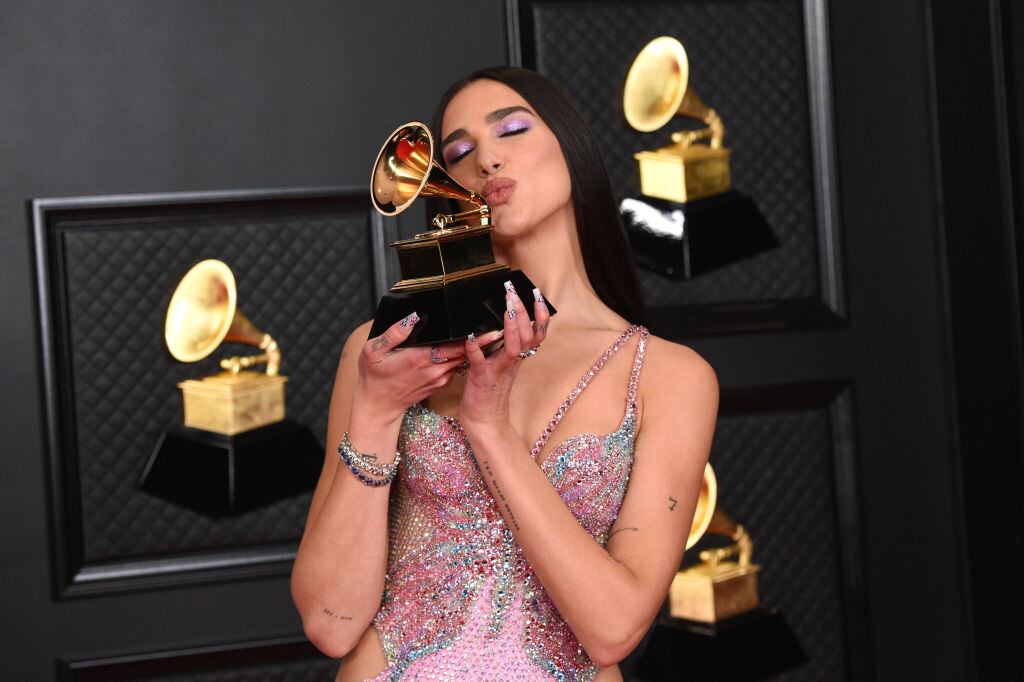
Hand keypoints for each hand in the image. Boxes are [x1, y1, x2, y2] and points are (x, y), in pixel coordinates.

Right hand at [354, 312, 484, 419]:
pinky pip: (455, 367)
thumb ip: (394, 334)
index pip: (456, 346)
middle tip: (500, 325)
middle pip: (465, 352)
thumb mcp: (374, 351)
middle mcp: (435, 370)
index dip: (475, 338)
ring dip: (474, 348)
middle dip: (483, 341)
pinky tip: (465, 346)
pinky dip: (462, 357)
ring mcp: (439, 378)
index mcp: (422, 359)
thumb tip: (413, 317)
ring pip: (462, 360)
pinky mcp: (439, 383)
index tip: (493, 328)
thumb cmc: (374, 376)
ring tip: (488, 333)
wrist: (379, 405)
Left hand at [459, 283, 549, 431]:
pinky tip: (470, 336)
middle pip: (526, 336)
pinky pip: (480, 363)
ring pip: (513, 349)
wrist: (484, 421)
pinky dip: (476, 349)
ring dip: (511, 328)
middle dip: (522, 312)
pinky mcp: (481, 379)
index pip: (536, 334)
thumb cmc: (490, 389)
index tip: (536, 294)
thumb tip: (503, 319)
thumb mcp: (501, 363)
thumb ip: (504, 344)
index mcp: (518, 357)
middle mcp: (512, 363)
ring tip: (507, 308)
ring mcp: (498, 371)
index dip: (540, 315)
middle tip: (514, 292)